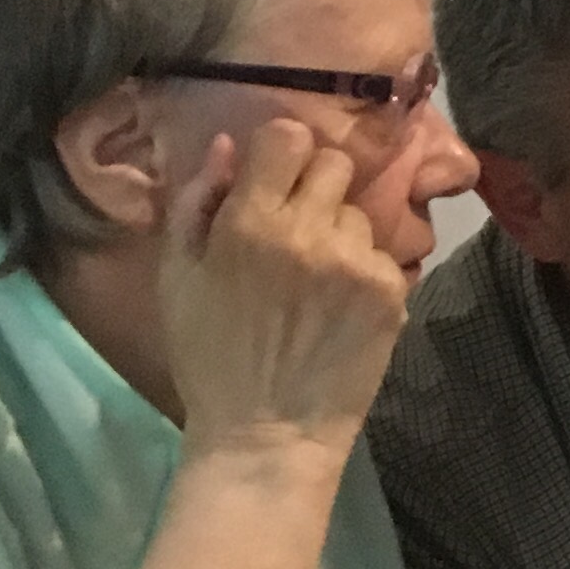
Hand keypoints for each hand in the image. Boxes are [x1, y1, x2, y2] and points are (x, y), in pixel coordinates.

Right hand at [158, 120, 411, 462]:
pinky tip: (339, 309)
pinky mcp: (392, 291)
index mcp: (248, 222)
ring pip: (359, 214)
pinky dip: (364, 273)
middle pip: (333, 164)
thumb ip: (196, 202)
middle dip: (313, 188)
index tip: (272, 180)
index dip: (280, 154)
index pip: (288, 136)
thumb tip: (227, 144)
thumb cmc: (210, 356)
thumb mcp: (177, 278)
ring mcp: (357, 261)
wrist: (268, 432)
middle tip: (295, 232)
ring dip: (339, 235)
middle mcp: (309, 231)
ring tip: (314, 283)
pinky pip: (384, 255)